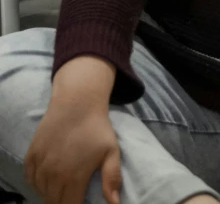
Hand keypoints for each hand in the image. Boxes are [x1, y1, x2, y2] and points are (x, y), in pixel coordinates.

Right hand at [24, 56, 119, 203]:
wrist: (77, 102)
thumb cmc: (97, 127)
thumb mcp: (111, 151)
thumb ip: (111, 179)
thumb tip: (114, 203)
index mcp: (74, 177)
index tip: (79, 201)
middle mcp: (53, 174)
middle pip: (53, 201)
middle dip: (63, 201)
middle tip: (72, 193)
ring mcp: (40, 164)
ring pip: (41, 192)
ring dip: (50, 193)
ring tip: (61, 187)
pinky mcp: (31, 153)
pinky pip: (29, 178)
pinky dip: (36, 183)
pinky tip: (46, 179)